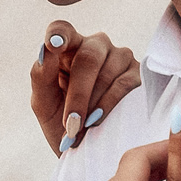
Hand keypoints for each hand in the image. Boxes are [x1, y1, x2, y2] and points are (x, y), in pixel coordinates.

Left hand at [30, 21, 140, 158]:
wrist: (86, 150)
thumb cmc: (60, 122)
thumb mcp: (43, 104)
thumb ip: (41, 76)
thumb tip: (47, 50)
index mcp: (67, 48)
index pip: (61, 30)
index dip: (58, 35)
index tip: (52, 45)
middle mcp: (94, 46)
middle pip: (88, 58)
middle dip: (78, 94)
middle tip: (71, 124)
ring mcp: (119, 57)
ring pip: (107, 73)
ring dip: (92, 104)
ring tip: (83, 128)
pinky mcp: (138, 74)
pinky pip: (126, 85)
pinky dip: (109, 105)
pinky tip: (99, 121)